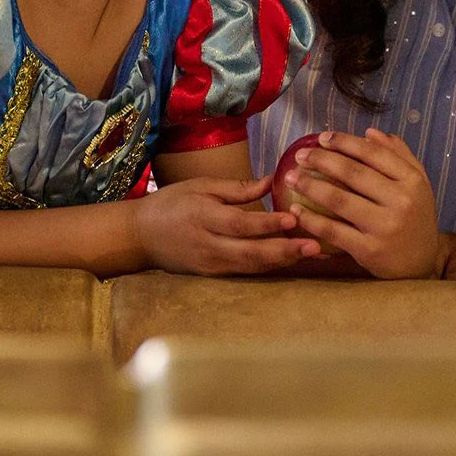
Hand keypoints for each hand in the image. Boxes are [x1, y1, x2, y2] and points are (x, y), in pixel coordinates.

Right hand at [132, 175, 320, 275]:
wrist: (140, 236)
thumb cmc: (171, 203)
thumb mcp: (200, 186)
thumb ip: (236, 188)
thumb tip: (271, 181)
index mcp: (203, 217)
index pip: (240, 224)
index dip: (267, 223)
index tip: (294, 218)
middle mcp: (208, 245)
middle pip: (250, 252)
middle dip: (285, 250)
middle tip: (315, 246)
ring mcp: (210, 264)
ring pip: (252, 266)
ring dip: (283, 261)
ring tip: (312, 253)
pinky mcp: (212, 275)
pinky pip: (245, 271)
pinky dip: (270, 266)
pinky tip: (291, 260)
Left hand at [284, 130, 439, 279]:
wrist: (423, 263)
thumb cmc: (415, 217)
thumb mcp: (417, 183)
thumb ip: (398, 155)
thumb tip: (369, 133)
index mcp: (412, 180)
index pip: (373, 154)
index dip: (345, 142)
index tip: (322, 138)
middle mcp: (401, 201)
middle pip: (353, 173)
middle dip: (321, 160)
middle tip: (300, 156)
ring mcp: (385, 227)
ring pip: (339, 199)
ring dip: (310, 186)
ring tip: (290, 178)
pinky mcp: (369, 250)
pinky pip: (333, 231)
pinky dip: (311, 219)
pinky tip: (295, 210)